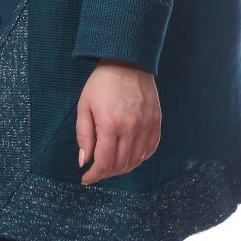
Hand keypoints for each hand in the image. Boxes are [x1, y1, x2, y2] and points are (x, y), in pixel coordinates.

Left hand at [76, 59, 161, 184]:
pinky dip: (139, 158)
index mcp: (110, 125)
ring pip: (136, 160)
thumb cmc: (102, 83)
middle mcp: (131, 128)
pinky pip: (150, 149)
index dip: (94, 175)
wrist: (128, 61)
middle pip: (120, 165)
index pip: (104, 162)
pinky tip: (129, 156)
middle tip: (97, 171)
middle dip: (106, 173)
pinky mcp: (156, 122)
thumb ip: (84, 136)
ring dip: (122, 168)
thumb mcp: (84, 106)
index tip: (86, 179)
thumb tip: (84, 161)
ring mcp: (146, 126)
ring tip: (111, 165)